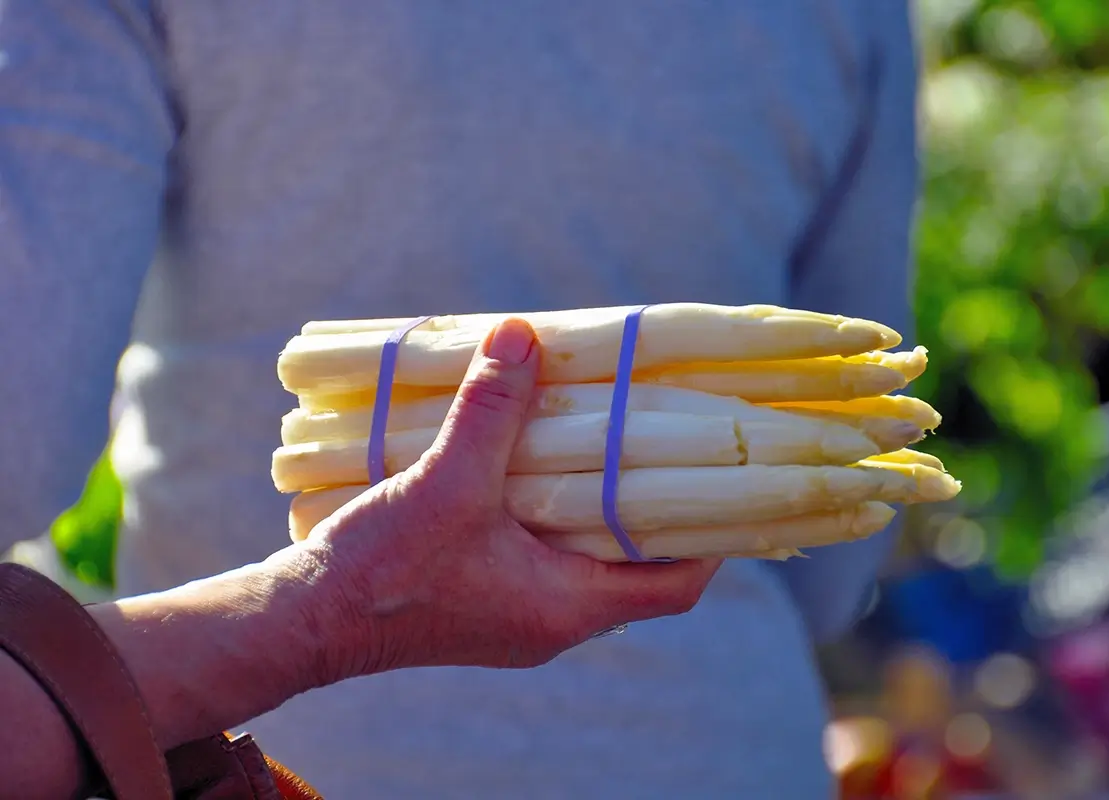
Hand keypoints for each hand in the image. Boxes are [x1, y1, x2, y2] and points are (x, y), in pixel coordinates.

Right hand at [291, 317, 721, 682]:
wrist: (301, 621)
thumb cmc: (381, 570)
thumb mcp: (445, 482)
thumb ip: (489, 408)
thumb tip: (523, 333)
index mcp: (566, 610)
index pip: (674, 586)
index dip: (710, 537)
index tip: (721, 478)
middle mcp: (551, 619)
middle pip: (635, 565)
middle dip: (653, 504)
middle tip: (664, 439)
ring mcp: (516, 611)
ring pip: (584, 554)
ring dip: (596, 500)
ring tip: (604, 435)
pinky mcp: (482, 596)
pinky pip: (540, 551)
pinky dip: (549, 506)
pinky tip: (533, 456)